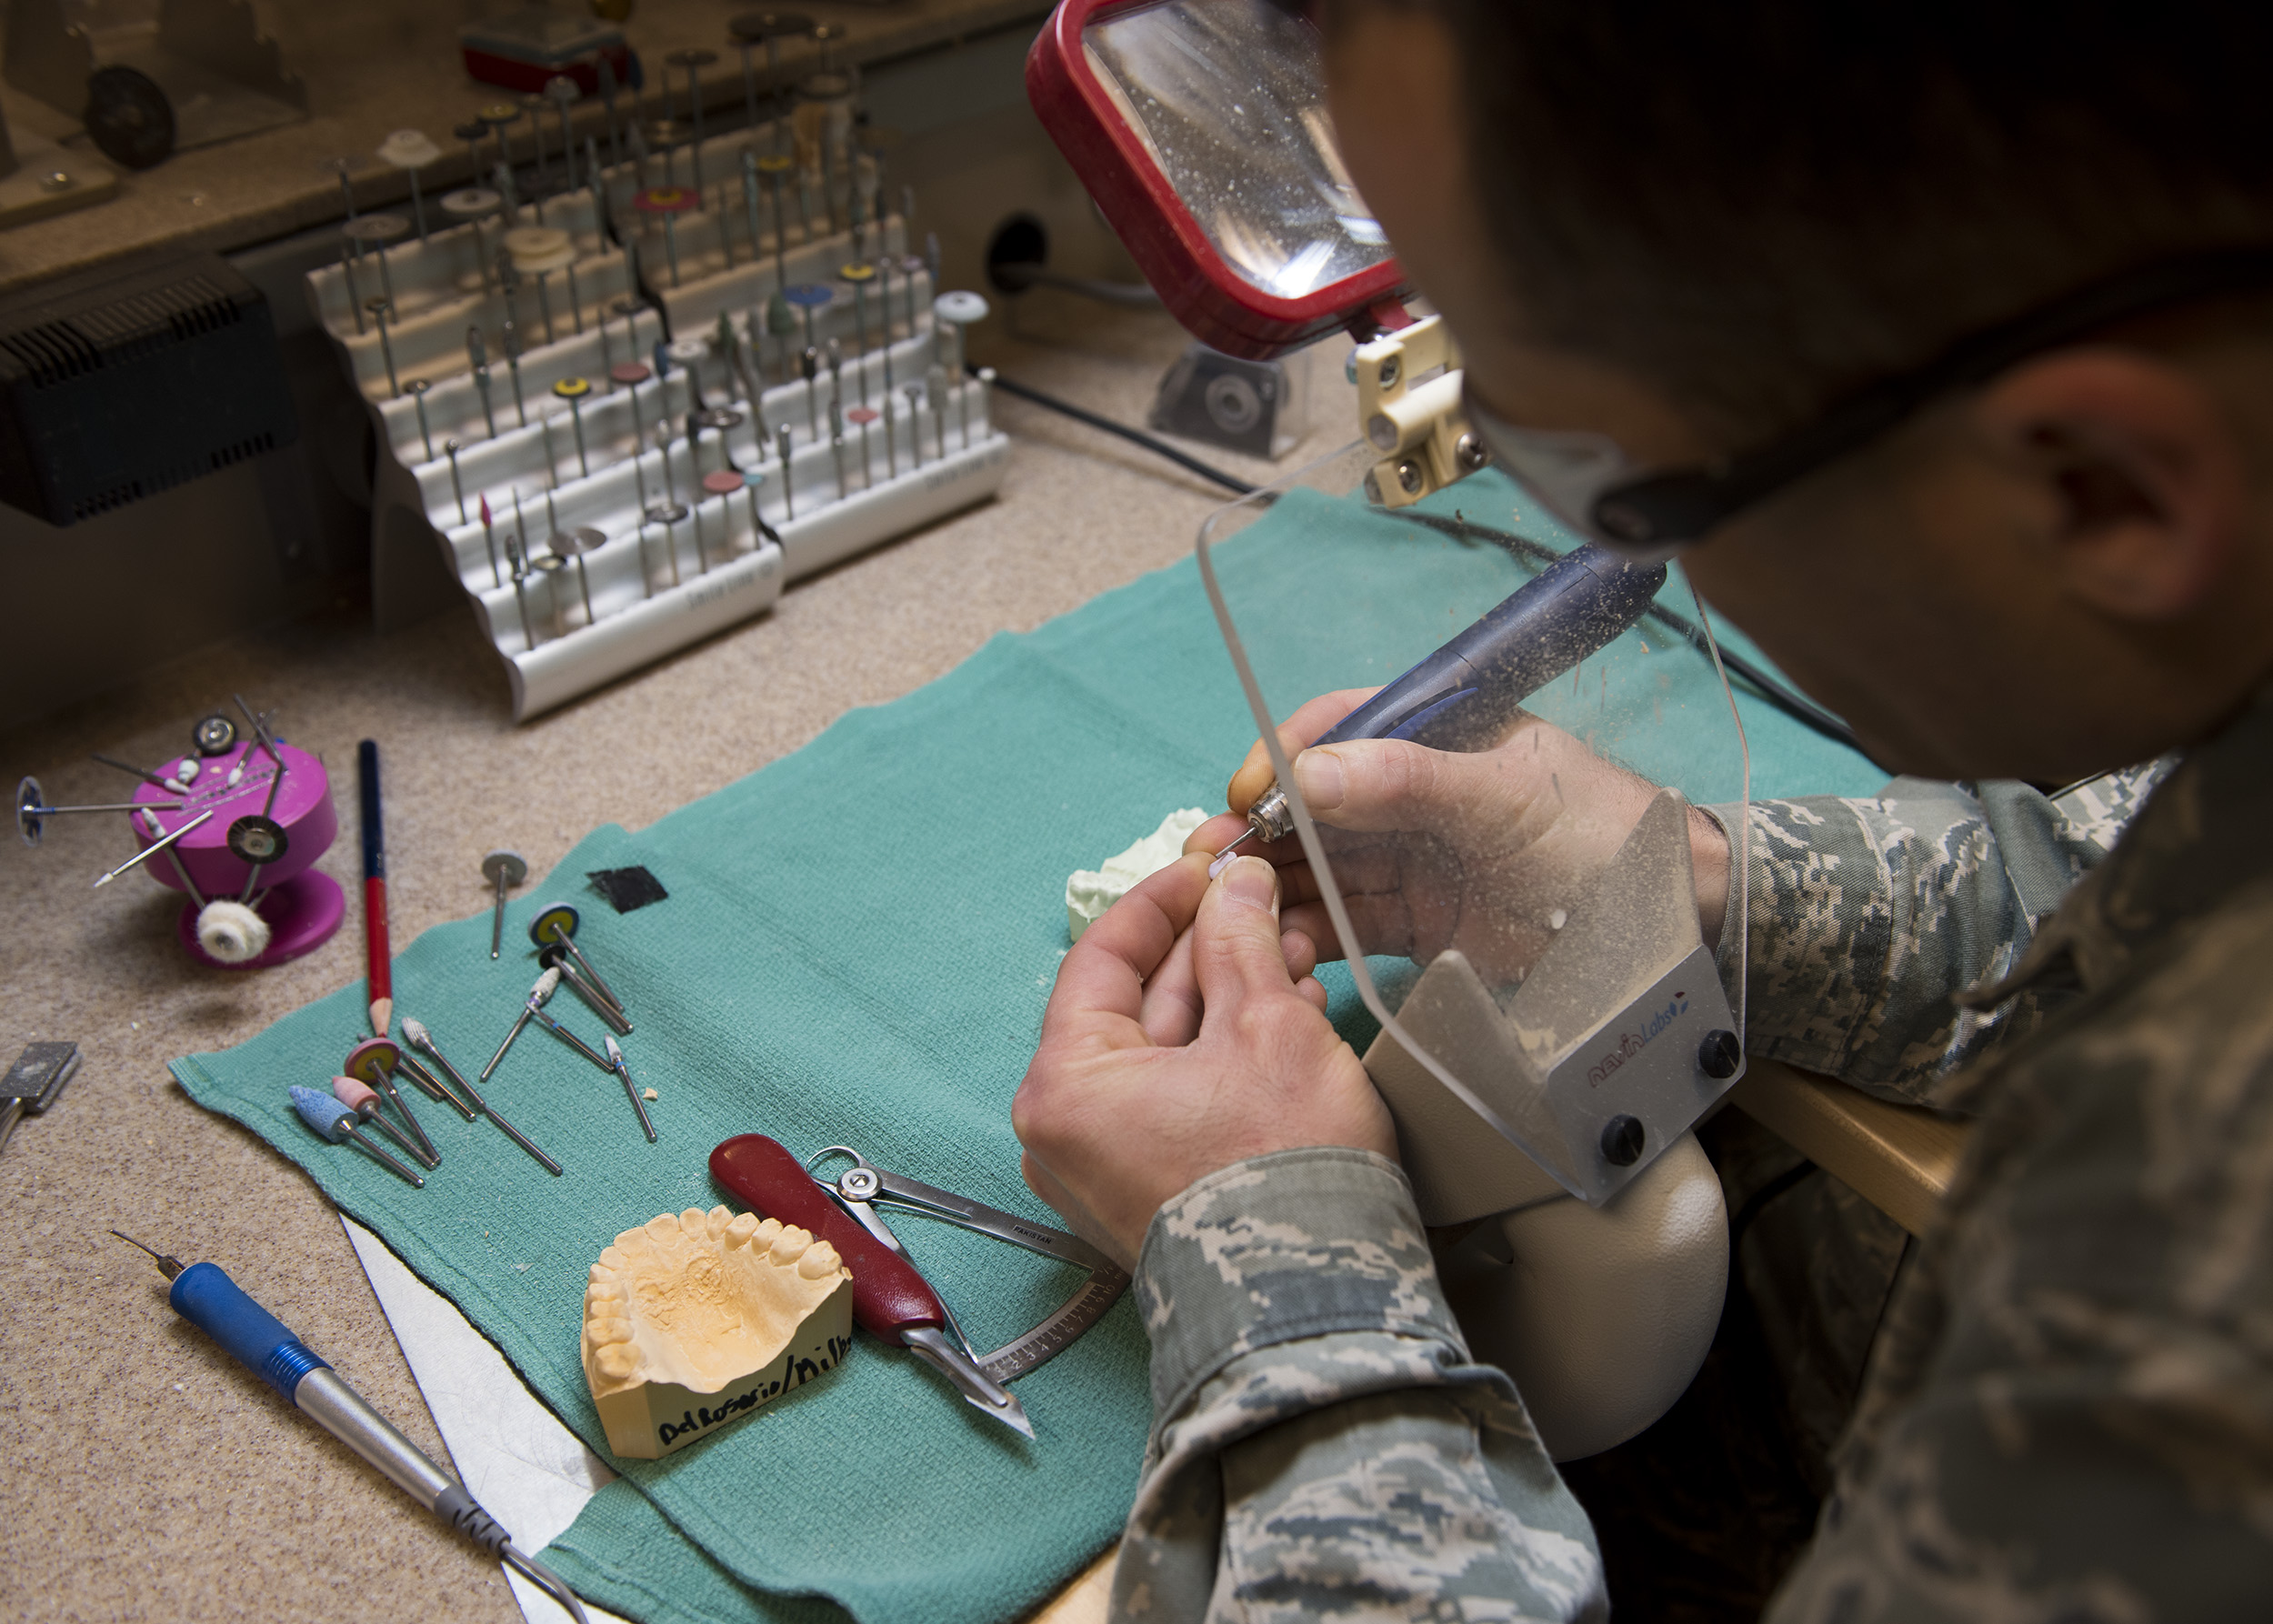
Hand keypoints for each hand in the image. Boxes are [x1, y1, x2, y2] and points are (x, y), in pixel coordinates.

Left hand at [1013, 852, 1393, 1266]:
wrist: (1317, 1301)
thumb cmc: (1281, 1173)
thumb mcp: (1266, 1026)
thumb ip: (1239, 941)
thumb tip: (1234, 883)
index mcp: (1064, 1085)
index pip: (1102, 958)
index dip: (1163, 898)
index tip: (1209, 862)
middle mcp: (1066, 1131)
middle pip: (1136, 1004)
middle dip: (1209, 947)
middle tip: (1263, 900)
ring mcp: (1106, 1169)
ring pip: (1166, 1050)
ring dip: (1228, 996)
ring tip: (1293, 954)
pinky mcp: (1151, 1192)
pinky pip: (1179, 1098)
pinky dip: (1226, 1054)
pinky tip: (1286, 1014)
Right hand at [1192, 689, 1730, 984]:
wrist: (1676, 928)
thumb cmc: (1606, 839)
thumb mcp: (1508, 798)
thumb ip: (1408, 782)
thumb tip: (1305, 771)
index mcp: (1440, 734)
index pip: (1341, 726)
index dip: (1283, 755)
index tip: (1247, 795)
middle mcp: (1414, 792)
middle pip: (1312, 802)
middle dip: (1256, 830)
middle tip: (1209, 868)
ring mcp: (1412, 860)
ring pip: (1317, 866)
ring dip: (1268, 887)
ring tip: (1226, 918)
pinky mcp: (1416, 923)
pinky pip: (1342, 922)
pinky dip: (1304, 934)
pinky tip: (1273, 949)